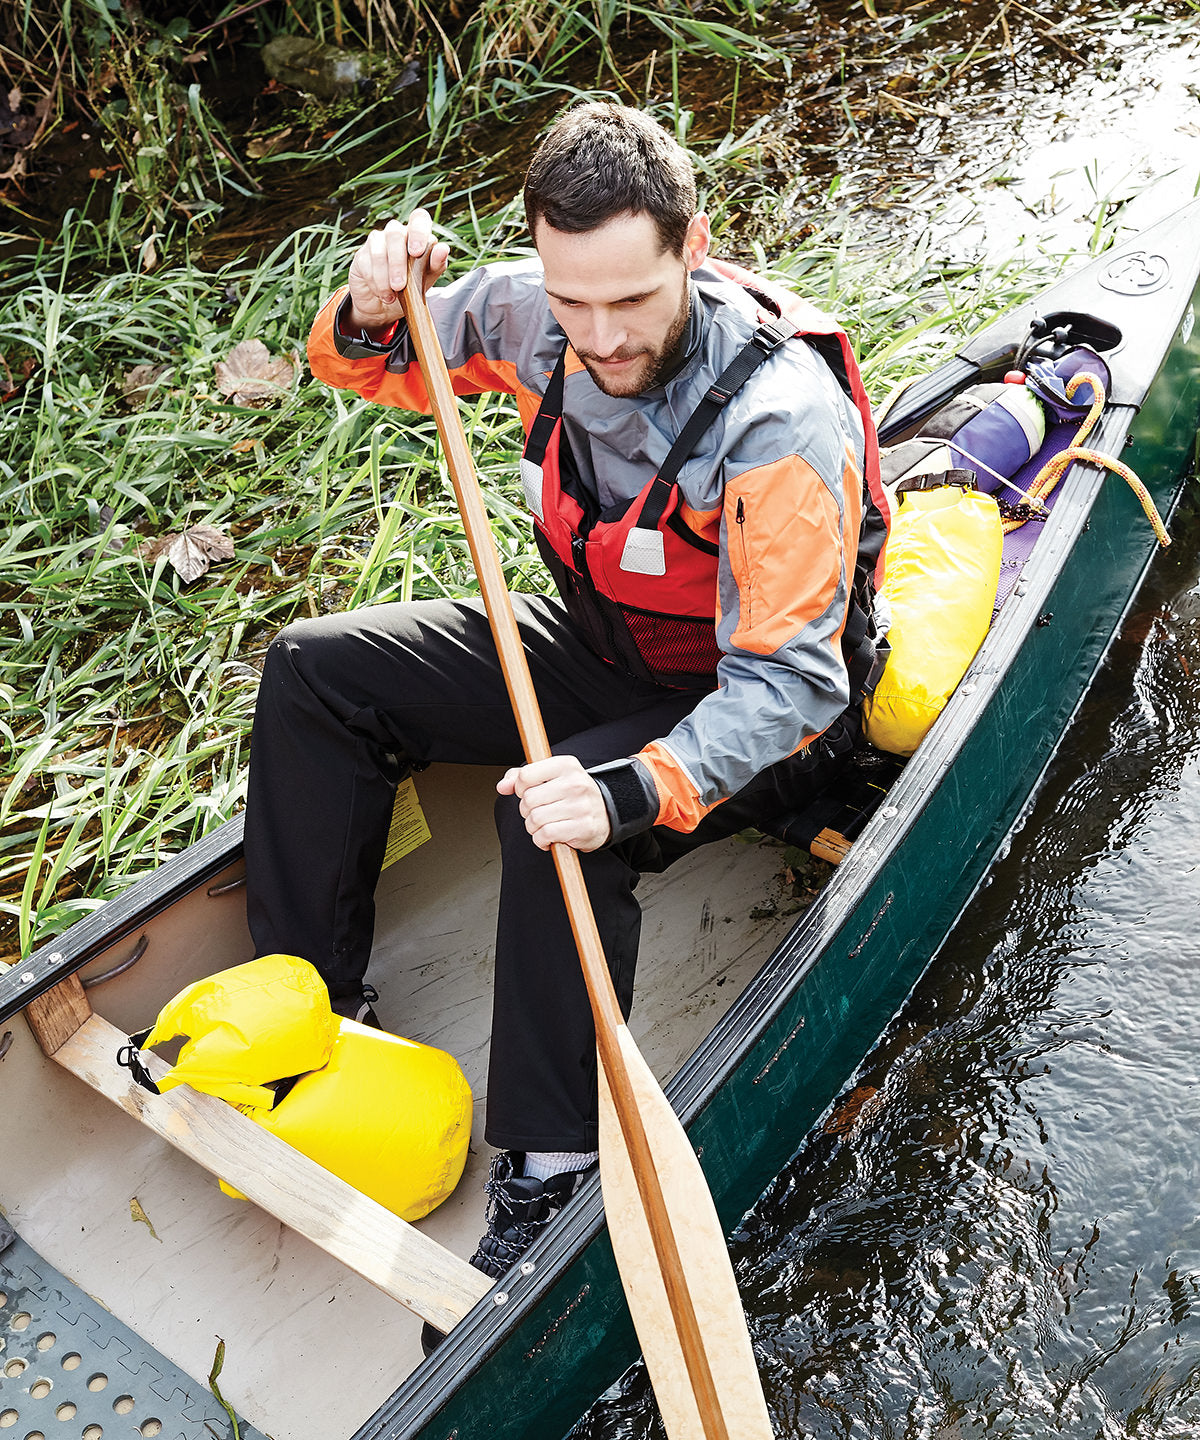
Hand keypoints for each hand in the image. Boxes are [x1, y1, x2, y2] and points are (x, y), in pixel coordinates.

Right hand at [346, 210, 449, 335]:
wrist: (386, 308)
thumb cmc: (411, 289)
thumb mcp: (427, 279)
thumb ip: (436, 264)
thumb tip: (443, 249)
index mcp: (416, 235)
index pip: (419, 218)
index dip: (418, 231)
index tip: (417, 252)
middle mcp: (396, 233)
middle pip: (394, 233)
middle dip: (398, 262)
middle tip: (400, 286)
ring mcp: (377, 242)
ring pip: (378, 250)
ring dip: (385, 277)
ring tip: (391, 297)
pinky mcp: (362, 255)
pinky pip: (366, 264)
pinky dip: (375, 283)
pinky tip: (382, 294)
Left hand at [497, 755, 610, 852]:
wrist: (606, 813)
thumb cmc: (573, 795)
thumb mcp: (551, 777)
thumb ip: (522, 778)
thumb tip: (502, 786)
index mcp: (566, 765)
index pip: (525, 775)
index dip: (520, 789)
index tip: (529, 793)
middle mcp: (575, 783)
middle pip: (528, 800)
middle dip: (526, 811)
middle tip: (539, 812)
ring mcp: (580, 806)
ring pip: (535, 819)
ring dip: (533, 827)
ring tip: (545, 825)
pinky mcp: (582, 827)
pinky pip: (545, 835)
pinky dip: (541, 840)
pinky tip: (549, 838)